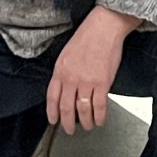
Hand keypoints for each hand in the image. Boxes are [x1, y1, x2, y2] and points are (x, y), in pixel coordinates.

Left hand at [46, 6, 136, 133]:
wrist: (104, 27)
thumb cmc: (88, 36)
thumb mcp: (67, 54)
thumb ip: (64, 72)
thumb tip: (65, 88)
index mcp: (60, 70)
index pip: (52, 97)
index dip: (52, 112)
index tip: (54, 121)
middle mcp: (71, 78)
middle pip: (66, 108)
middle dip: (68, 123)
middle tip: (71, 130)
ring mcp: (86, 82)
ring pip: (83, 111)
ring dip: (86, 122)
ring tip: (88, 126)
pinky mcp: (102, 83)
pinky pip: (99, 106)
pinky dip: (100, 116)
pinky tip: (100, 120)